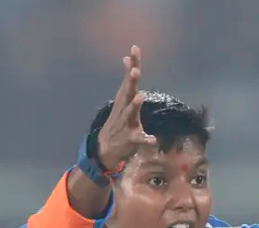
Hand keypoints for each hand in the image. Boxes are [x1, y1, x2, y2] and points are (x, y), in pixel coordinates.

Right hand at [97, 46, 156, 170]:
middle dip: (131, 82)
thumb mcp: (124, 101)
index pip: (129, 79)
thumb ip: (129, 83)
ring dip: (135, 105)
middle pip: (128, 93)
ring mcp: (126, 124)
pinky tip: (152, 139)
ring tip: (141, 97)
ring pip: (130, 113)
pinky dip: (146, 139)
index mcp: (125, 99)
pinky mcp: (130, 139)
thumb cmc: (119, 121)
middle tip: (135, 70)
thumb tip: (129, 61)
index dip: (133, 64)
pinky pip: (139, 139)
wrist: (106, 148)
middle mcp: (124, 109)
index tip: (135, 48)